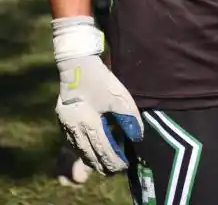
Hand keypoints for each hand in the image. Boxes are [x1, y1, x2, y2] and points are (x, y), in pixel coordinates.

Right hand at [53, 16, 142, 174]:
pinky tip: (90, 154)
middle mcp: (74, 129)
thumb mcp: (118, 95)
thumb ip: (129, 117)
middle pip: (88, 155)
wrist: (76, 64)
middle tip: (115, 170)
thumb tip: (137, 137)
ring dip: (91, 161)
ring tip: (104, 165)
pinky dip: (82, 151)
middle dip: (102, 165)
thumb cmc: (100, 79)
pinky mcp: (63, 121)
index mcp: (88, 122)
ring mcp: (66, 126)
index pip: (102, 150)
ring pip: (79, 152)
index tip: (124, 166)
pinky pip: (72, 143)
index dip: (114, 161)